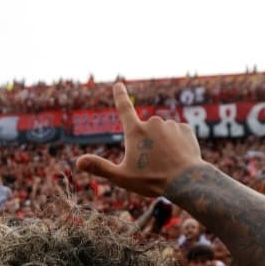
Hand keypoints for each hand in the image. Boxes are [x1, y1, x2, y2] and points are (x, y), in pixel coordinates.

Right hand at [75, 82, 202, 197]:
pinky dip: (176, 145)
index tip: (118, 84)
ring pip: (162, 134)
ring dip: (162, 144)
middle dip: (146, 144)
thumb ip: (99, 167)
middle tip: (151, 165)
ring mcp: (170, 125)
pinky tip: (178, 158)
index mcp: (135, 131)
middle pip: (144, 131)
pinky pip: (177, 135)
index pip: (124, 108)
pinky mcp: (186, 129)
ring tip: (166, 163)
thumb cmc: (152, 180)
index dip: (120, 95)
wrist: (187, 181)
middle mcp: (153, 123)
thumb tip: (78, 162)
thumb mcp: (122, 177)